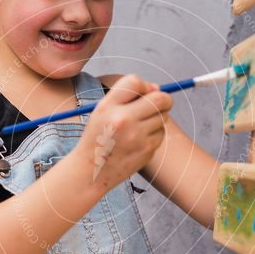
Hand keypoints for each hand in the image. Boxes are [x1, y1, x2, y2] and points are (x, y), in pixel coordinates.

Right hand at [73, 74, 172, 191]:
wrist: (91, 172)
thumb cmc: (98, 137)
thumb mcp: (103, 111)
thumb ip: (128, 96)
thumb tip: (158, 88)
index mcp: (108, 106)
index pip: (135, 81)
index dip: (144, 85)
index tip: (143, 93)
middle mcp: (123, 120)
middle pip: (160, 99)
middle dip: (163, 99)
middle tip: (160, 103)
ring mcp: (137, 137)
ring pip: (162, 117)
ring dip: (156, 118)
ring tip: (139, 127)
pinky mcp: (146, 150)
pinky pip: (160, 134)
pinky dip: (154, 134)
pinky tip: (138, 141)